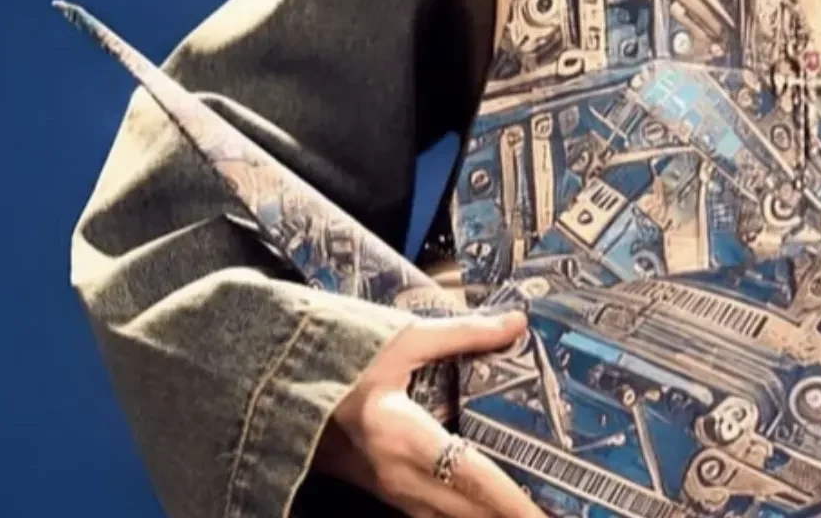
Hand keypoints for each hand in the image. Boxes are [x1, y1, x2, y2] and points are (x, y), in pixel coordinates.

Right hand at [314, 311, 550, 517]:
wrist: (271, 378)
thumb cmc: (335, 352)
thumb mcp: (400, 337)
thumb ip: (464, 333)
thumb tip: (517, 323)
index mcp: (403, 435)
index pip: (472, 476)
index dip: (511, 501)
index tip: (543, 514)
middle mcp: (395, 474)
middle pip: (463, 512)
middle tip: (548, 517)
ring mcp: (384, 488)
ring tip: (522, 516)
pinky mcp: (378, 489)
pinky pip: (427, 515)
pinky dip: (460, 516)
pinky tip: (481, 512)